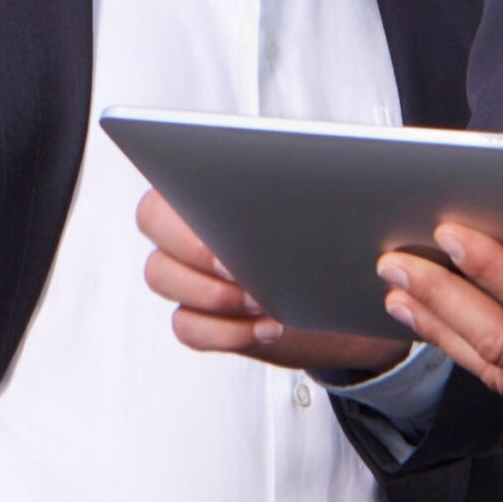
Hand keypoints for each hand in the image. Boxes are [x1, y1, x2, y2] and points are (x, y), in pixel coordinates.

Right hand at [139, 186, 402, 377]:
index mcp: (216, 179)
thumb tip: (332, 179)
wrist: (349, 295)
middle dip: (195, 249)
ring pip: (160, 274)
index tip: (235, 225)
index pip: (170, 170)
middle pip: (152, 220)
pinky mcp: (200, 315)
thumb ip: (329, 184)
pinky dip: (223, 332)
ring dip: (210, 293)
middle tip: (245, 272)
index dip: (191, 197)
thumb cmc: (339, 239)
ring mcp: (188, 269)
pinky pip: (185, 325)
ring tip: (263, 303)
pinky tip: (265, 327)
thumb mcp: (343, 201)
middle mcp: (191, 220)